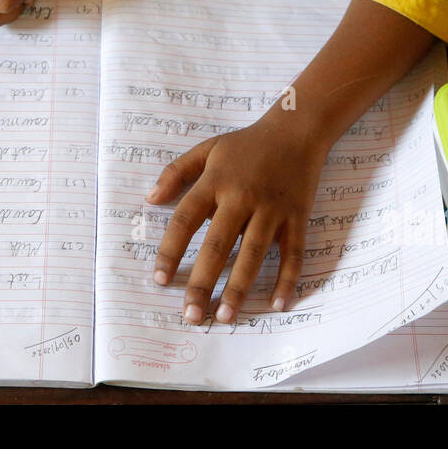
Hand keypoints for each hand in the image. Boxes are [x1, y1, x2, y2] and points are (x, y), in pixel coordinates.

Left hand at [145, 115, 325, 324]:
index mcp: (216, 181)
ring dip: (239, 288)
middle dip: (202, 282)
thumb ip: (175, 172)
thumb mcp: (207, 149)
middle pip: (218, 245)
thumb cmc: (247, 144)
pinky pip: (292, 254)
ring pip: (253, 254)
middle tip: (191, 314)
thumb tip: (150, 200)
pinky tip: (277, 304)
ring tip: (225, 316)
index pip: (186, 220)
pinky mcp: (297, 218)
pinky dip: (287, 280)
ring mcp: (272, 210)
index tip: (159, 279)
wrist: (296, 132)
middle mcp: (242, 197)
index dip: (170, 251)